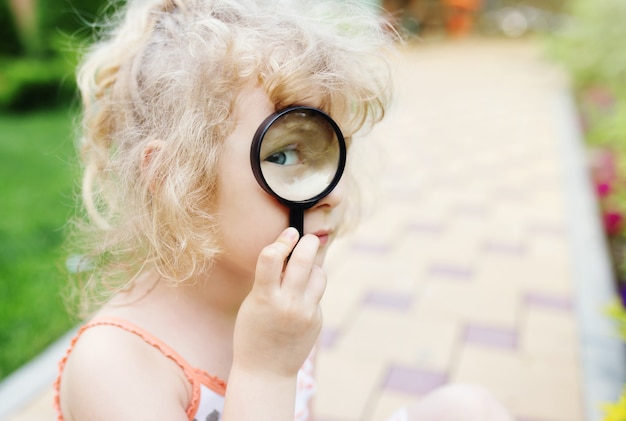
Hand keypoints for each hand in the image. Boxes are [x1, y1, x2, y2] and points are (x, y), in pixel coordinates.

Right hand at [232, 227, 325, 377]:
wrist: (266, 371)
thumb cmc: (253, 332)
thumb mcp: (253, 303)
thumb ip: (270, 279)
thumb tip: (289, 251)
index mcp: (265, 297)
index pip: (271, 257)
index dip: (282, 240)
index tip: (289, 233)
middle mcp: (288, 303)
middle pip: (305, 259)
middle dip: (308, 242)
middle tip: (306, 238)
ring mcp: (306, 312)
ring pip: (319, 274)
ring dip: (313, 266)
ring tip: (303, 269)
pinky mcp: (317, 319)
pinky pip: (317, 294)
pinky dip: (310, 290)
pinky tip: (299, 300)